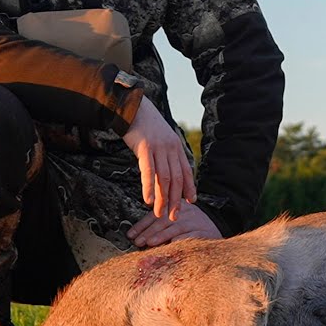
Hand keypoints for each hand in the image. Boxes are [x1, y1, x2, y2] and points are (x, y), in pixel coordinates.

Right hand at [121, 96, 195, 219]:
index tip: (191, 202)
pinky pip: (149, 171)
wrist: (133, 108)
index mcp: (176, 147)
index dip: (189, 187)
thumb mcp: (161, 139)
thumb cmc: (145, 126)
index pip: (186, 171)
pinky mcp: (145, 148)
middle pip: (176, 179)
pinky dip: (149, 188)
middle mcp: (171, 148)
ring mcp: (159, 148)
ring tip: (159, 214)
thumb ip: (166, 154)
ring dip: (163, 199)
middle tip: (173, 217)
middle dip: (176, 200)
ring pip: (164, 178)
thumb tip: (167, 172)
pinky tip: (148, 200)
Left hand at [126, 200, 220, 247]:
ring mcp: (195, 221)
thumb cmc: (193, 230)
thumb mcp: (178, 222)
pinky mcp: (202, 232)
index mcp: (178, 206)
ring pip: (174, 228)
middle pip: (163, 220)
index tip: (131, 234)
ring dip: (160, 236)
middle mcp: (187, 211)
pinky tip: (169, 246)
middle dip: (148, 231)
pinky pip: (188, 236)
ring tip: (148, 243)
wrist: (216, 234)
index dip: (142, 224)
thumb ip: (162, 225)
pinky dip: (178, 241)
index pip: (156, 214)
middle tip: (137, 241)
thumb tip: (141, 236)